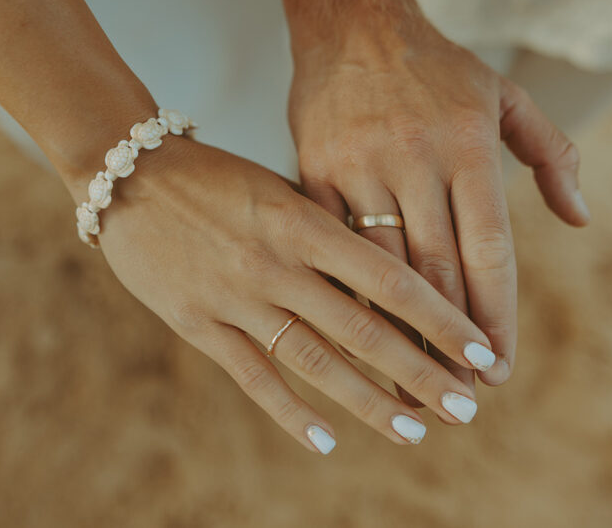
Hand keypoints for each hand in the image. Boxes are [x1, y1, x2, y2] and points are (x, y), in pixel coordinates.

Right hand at [63, 136, 498, 451]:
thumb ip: (332, 228)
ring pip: (315, 359)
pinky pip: (252, 375)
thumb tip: (394, 274)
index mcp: (306, 219)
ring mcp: (237, 296)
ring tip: (413, 432)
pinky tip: (326, 440)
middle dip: (419, 372)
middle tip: (465, 408)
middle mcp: (278, 262)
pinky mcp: (198, 323)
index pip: (390, 278)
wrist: (130, 172)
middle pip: (363, 328)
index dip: (440, 320)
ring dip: (367, 401)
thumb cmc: (218, 175)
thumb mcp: (283, 187)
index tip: (480, 351)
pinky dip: (290, 412)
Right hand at [288, 17, 589, 402]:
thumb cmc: (437, 65)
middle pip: (437, 269)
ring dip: (401, 331)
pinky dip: (351, 292)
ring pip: (382, 265)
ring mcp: (359, 165)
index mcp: (466, 145)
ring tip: (416, 383)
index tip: (499, 366)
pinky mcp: (313, 171)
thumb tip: (578, 219)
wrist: (351, 22)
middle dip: (453, 339)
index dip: (497, 314)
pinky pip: (334, 246)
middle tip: (463, 394)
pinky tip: (361, 332)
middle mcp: (414, 157)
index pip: (488, 248)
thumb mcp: (504, 96)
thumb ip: (550, 155)